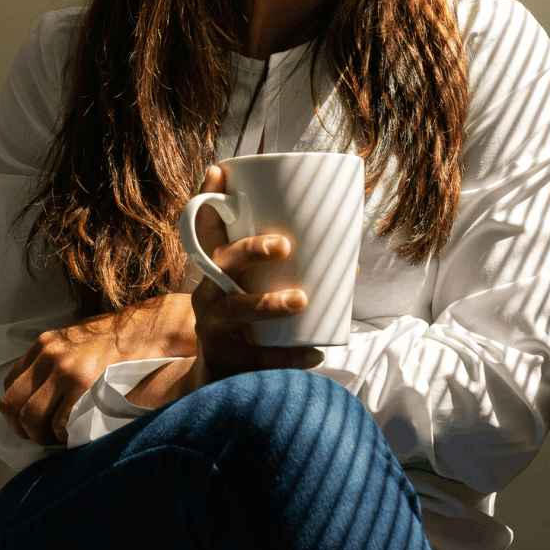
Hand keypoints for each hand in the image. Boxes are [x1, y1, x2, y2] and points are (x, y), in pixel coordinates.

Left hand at [0, 292, 196, 445]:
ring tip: (60, 439)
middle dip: (24, 429)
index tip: (32, 420)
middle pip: (13, 406)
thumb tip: (45, 391)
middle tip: (42, 437)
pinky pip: (61, 425)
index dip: (18, 409)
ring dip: (43, 436)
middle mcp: (49, 357)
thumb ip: (57, 359)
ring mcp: (66, 372)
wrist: (154, 330)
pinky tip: (79, 434)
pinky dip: (66, 437)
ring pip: (33, 420)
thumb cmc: (122, 338)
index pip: (10, 385)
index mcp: (45, 345)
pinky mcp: (85, 387)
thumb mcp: (79, 338)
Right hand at [126, 165, 323, 408]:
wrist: (220, 378)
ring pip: (234, 311)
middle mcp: (207, 294)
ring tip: (301, 300)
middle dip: (249, 250)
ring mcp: (213, 329)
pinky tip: (315, 353)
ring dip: (267, 304)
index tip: (220, 171)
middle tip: (283, 244)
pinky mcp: (227, 362)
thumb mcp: (250, 287)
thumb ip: (283, 265)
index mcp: (214, 270)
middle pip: (219, 265)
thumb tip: (344, 255)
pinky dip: (288, 357)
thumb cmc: (245, 320)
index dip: (208, 199)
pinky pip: (256, 359)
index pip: (205, 230)